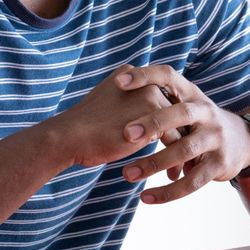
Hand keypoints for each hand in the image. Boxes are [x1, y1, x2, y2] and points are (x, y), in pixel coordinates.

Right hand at [58, 66, 174, 167]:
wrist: (69, 136)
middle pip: (173, 111)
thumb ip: (129, 107)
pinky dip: (175, 159)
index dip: (167, 123)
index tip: (170, 144)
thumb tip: (152, 126)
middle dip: (178, 136)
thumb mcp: (110, 108)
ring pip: (178, 126)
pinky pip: (174, 139)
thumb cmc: (86, 130)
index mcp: (131, 75)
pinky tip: (170, 173)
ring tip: (177, 171)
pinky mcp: (152, 116)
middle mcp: (144, 81)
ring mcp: (149, 96)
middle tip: (180, 162)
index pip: (160, 99)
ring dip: (180, 150)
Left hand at [116, 65, 249, 202]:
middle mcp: (206, 112)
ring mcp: (215, 138)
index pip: (169, 76)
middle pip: (180, 114)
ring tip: (127, 174)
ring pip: (183, 151)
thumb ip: (160, 99)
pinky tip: (147, 197)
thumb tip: (117, 84)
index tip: (118, 84)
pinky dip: (168, 191)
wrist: (243, 142)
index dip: (145, 76)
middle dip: (153, 123)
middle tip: (126, 134)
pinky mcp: (220, 164)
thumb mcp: (186, 105)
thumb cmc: (199, 121)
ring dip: (154, 163)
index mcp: (192, 93)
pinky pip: (192, 181)